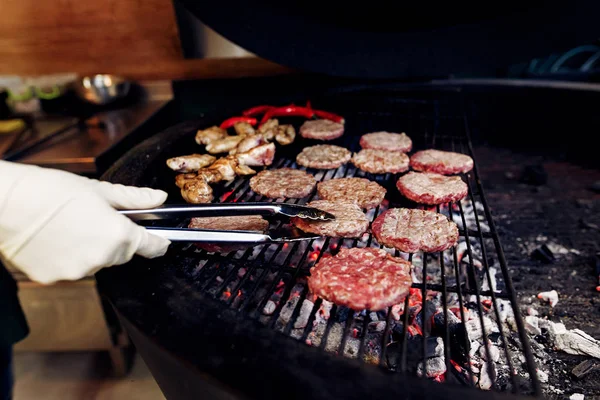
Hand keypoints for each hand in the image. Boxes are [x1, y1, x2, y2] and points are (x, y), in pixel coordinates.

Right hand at [0, 161, 169, 283]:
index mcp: (117, 235)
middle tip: (97, 219)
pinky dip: (69, 257)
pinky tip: (56, 239)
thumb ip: (133, 198)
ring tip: (72, 226)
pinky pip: (73, 269)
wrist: (3, 203)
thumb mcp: (98, 190)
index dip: (159, 242)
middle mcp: (101, 258)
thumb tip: (158, 199)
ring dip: (92, 249)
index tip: (163, 241)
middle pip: (122, 253)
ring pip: (97, 262)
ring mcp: (77, 271)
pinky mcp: (55, 278)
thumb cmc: (49, 191)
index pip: (151, 246)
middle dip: (116, 239)